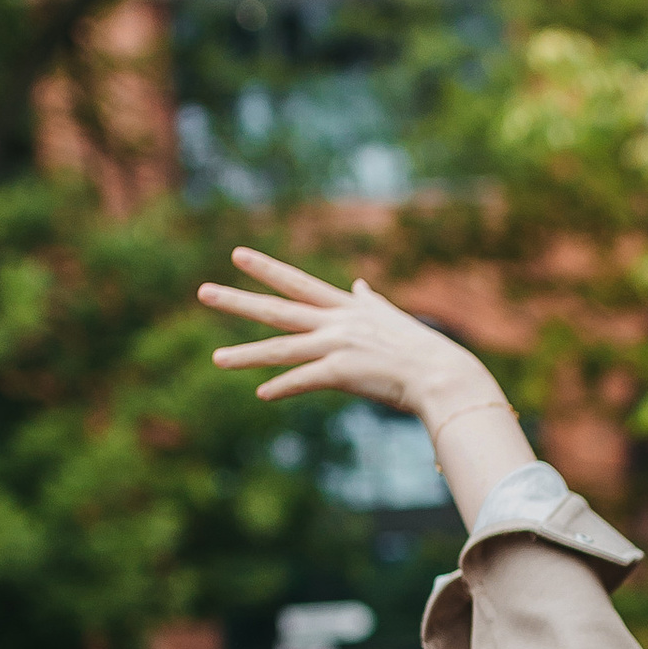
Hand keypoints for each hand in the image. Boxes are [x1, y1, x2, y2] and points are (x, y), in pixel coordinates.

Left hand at [197, 248, 484, 420]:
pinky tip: (263, 393)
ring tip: (217, 360)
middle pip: (279, 310)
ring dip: (247, 355)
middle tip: (204, 292)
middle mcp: (337, 323)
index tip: (238, 255)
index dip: (267, 269)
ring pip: (282, 349)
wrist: (444, 375)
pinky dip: (284, 387)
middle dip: (239, 301)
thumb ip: (371, 302)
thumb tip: (361, 284)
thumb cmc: (422, 351)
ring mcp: (338, 346)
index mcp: (348, 309)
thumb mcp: (393, 318)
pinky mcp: (343, 372)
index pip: (299, 284)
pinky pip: (304, 380)